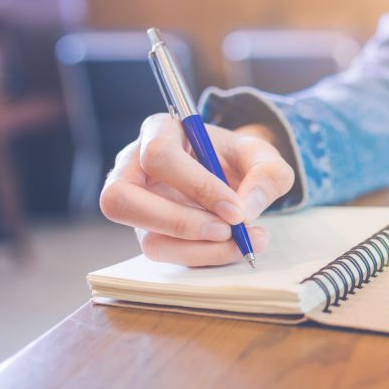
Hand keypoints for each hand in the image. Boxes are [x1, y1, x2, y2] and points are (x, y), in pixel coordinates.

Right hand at [99, 114, 294, 265]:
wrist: (233, 174)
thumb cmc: (238, 157)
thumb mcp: (262, 155)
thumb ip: (267, 174)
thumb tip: (247, 210)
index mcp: (158, 131)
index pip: (159, 156)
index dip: (196, 185)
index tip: (236, 209)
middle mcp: (133, 167)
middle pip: (121, 199)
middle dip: (180, 223)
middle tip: (227, 231)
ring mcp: (135, 204)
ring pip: (147, 238)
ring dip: (198, 249)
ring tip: (242, 242)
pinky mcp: (148, 232)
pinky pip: (165, 254)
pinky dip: (202, 257)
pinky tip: (232, 247)